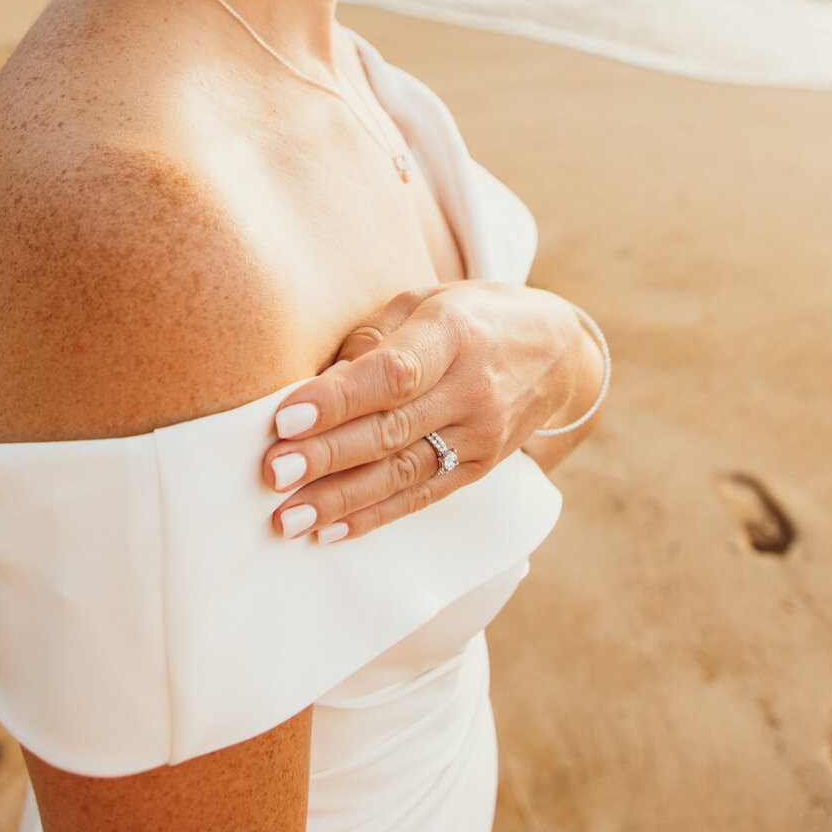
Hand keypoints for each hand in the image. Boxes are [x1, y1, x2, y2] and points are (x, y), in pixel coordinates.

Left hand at [264, 281, 605, 542]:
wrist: (559, 352)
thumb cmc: (472, 316)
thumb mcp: (426, 300)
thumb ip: (372, 338)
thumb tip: (317, 385)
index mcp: (455, 333)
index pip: (393, 373)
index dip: (338, 398)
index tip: (285, 418)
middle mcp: (473, 389)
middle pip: (392, 429)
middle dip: (326, 455)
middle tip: (272, 473)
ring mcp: (482, 435)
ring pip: (403, 472)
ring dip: (341, 499)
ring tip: (288, 516)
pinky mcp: (481, 468)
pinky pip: (422, 497)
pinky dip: (375, 517)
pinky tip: (332, 531)